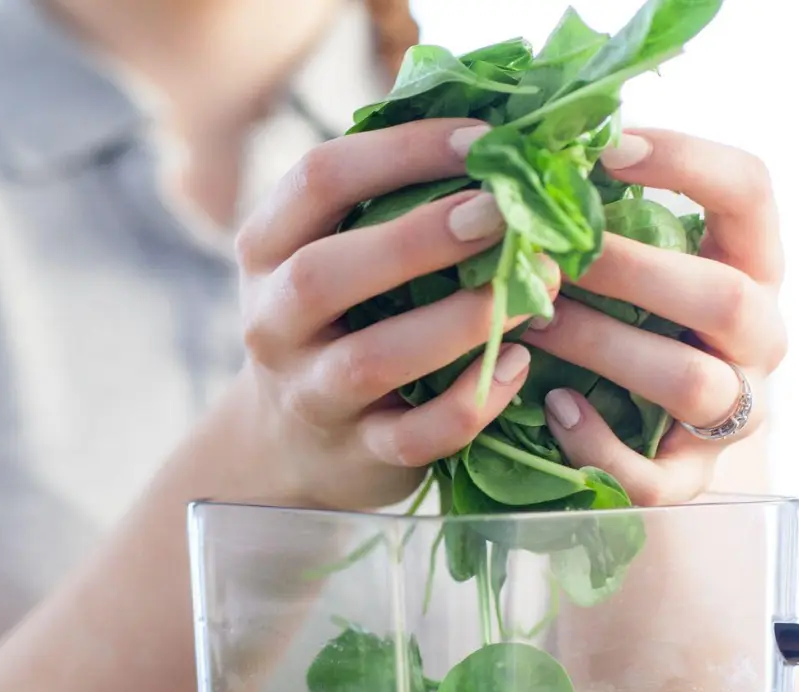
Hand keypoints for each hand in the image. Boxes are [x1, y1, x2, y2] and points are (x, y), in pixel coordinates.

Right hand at [229, 119, 553, 510]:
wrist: (290, 444)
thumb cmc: (338, 319)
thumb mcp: (334, 250)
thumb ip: (388, 199)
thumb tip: (506, 130)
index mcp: (266, 248)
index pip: (319, 178)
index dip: (403, 150)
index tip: (484, 139)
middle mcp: (273, 321)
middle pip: (325, 273)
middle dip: (420, 237)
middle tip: (504, 213)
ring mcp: (310, 394)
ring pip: (372, 361)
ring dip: (458, 323)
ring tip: (532, 290)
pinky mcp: (357, 455)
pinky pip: (414, 436)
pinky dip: (471, 403)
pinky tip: (516, 365)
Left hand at [523, 127, 788, 505]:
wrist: (636, 426)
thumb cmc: (621, 313)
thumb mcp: (627, 255)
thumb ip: (601, 212)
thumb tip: (532, 147)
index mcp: (750, 260)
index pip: (750, 191)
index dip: (686, 161)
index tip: (606, 151)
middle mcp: (758, 335)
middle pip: (724, 299)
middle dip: (631, 271)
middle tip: (554, 254)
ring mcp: (734, 412)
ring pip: (690, 384)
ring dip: (604, 348)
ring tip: (538, 323)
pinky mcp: (692, 478)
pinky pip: (657, 476)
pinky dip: (600, 444)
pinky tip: (554, 406)